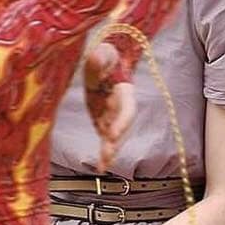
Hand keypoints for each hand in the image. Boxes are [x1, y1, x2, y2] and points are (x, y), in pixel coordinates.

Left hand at [84, 41, 134, 171]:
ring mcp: (114, 117)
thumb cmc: (103, 58)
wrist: (103, 66)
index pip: (127, 108)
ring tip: (103, 166)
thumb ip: (99, 58)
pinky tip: (101, 168)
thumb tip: (97, 56)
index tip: (113, 133)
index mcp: (124, 92)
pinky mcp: (105, 123)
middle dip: (116, 142)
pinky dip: (105, 155)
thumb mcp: (101, 55)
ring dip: (110, 152)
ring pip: (116, 138)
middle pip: (123, 128)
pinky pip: (107, 141)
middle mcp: (122, 107)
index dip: (122, 121)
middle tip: (107, 154)